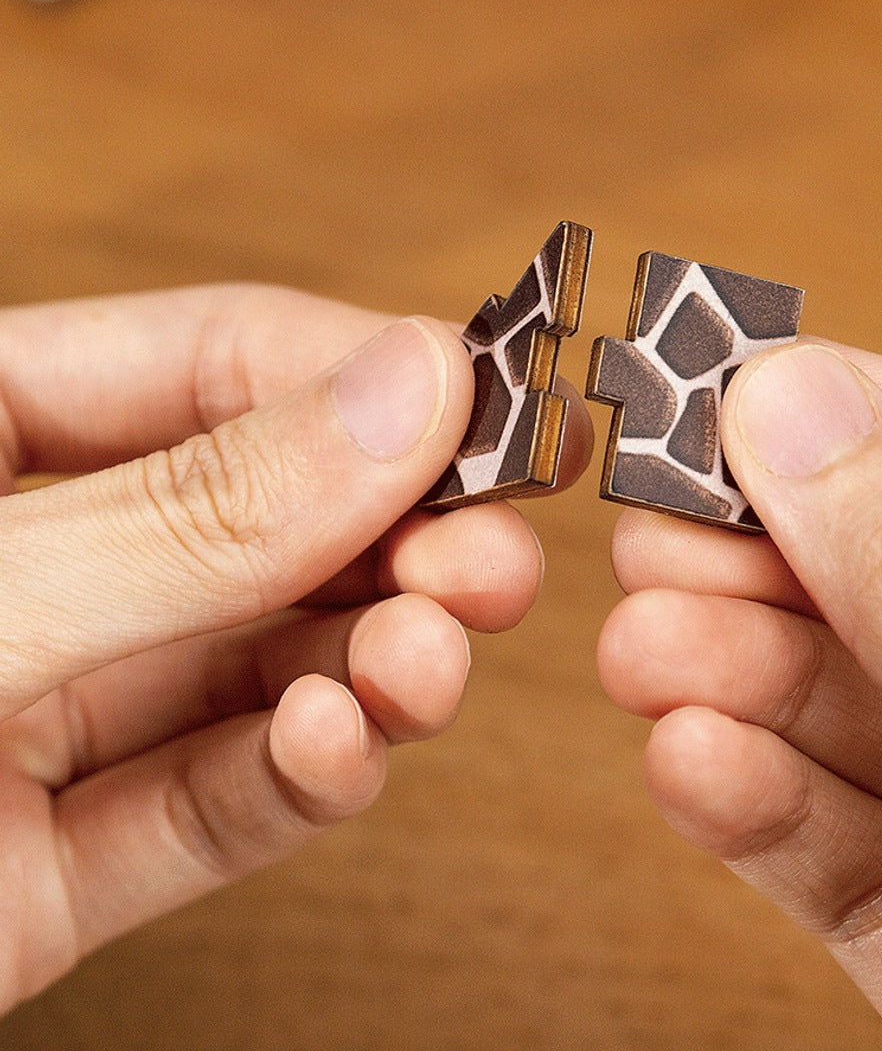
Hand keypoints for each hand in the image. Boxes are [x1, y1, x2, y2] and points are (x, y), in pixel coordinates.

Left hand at [0, 284, 590, 1012]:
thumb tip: (408, 395)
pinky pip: (217, 798)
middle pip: (273, 514)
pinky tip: (338, 751)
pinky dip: (302, 776)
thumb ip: (192, 513)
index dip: (368, 376)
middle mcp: (42, 560)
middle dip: (399, 537)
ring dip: (373, 662)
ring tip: (427, 667)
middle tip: (494, 558)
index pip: (222, 361)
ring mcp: (52, 709)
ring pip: (268, 658)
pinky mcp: (61, 859)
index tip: (498, 408)